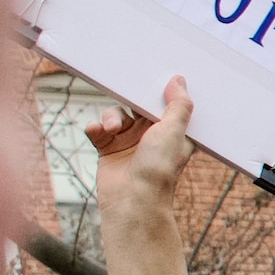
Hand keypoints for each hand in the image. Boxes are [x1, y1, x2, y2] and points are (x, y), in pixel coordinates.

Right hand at [85, 75, 196, 259]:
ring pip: (115, 115)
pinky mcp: (108, 149)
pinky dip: (96, 128)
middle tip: (124, 87)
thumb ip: (178, 105)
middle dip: (129, 99)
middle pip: (136, 105)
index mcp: (171, 131)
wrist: (133, 200)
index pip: (165, 104)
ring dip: (111, 117)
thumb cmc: (158, 169)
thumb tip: (179, 80)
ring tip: (112, 128)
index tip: (152, 73)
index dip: (158, 90)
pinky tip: (96, 131)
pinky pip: (98, 129)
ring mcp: (128, 142)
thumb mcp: (174, 131)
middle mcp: (150, 136)